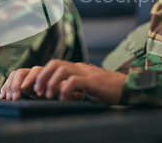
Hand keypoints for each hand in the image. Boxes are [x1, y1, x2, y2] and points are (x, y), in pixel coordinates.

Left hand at [1, 60, 126, 103]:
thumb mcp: (86, 88)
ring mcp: (86, 73)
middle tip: (37, 91)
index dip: (42, 75)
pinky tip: (63, 99)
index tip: (34, 88)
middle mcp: (80, 68)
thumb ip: (73, 87)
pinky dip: (65, 89)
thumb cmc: (107, 91)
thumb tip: (57, 93)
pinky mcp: (93, 81)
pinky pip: (75, 81)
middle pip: (55, 63)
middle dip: (42, 76)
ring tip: (48, 95)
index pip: (54, 65)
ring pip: (62, 69)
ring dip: (51, 82)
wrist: (127, 88)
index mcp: (77, 69)